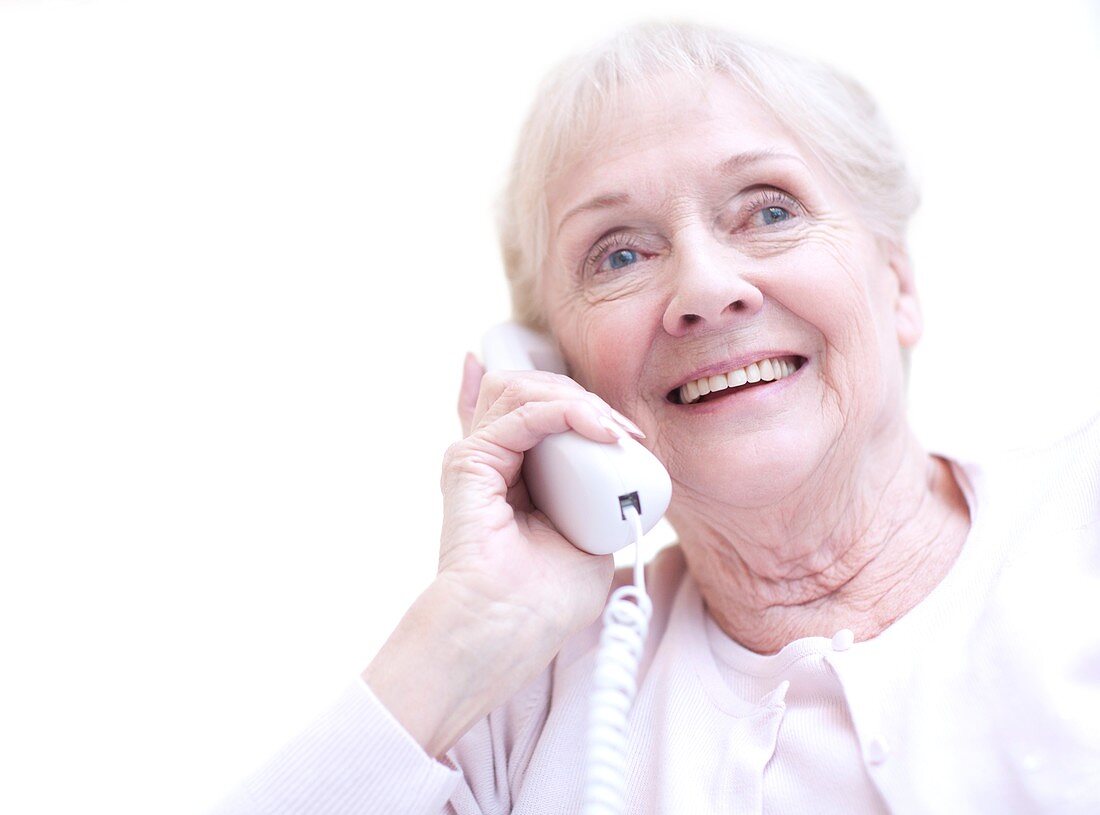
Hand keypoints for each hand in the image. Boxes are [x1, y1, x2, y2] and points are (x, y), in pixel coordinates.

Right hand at [437, 352, 642, 639]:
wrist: (508, 631)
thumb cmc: (546, 601)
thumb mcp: (592, 537)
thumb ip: (598, 497)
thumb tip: (619, 463)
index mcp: (518, 473)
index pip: (541, 406)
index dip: (587, 408)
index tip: (630, 435)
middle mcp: (494, 459)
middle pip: (533, 388)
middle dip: (585, 398)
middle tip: (626, 433)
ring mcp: (479, 456)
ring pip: (523, 388)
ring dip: (577, 399)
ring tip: (611, 431)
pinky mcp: (470, 461)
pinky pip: (522, 412)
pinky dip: (565, 411)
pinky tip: (597, 431)